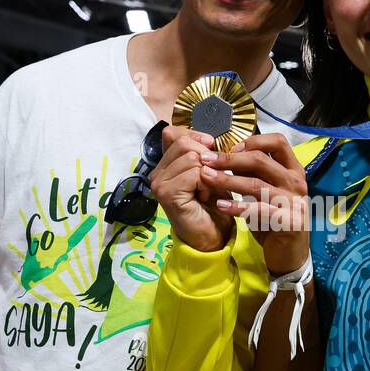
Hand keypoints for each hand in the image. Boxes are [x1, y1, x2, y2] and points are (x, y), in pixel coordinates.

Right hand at [150, 126, 234, 251]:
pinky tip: (204, 197)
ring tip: (206, 190)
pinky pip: (194, 173)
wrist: (212, 237)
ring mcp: (159, 184)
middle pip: (183, 143)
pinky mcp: (167, 194)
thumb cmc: (213, 206)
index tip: (211, 148)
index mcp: (164, 165)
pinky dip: (207, 184)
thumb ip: (203, 154)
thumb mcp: (210, 173)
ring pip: (191, 157)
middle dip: (206, 157)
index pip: (172, 133)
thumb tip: (208, 138)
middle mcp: (157, 173)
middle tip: (210, 178)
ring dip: (208, 173)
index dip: (195, 136)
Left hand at [203, 133, 309, 275]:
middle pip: (261, 160)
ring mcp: (295, 202)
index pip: (277, 141)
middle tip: (206, 160)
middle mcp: (296, 182)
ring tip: (206, 178)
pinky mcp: (290, 222)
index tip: (229, 148)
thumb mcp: (265, 192)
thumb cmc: (274, 220)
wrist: (289, 254)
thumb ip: (253, 174)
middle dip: (229, 159)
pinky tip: (221, 205)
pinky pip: (259, 210)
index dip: (252, 141)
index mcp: (293, 170)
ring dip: (228, 180)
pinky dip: (238, 207)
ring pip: (257, 184)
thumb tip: (227, 155)